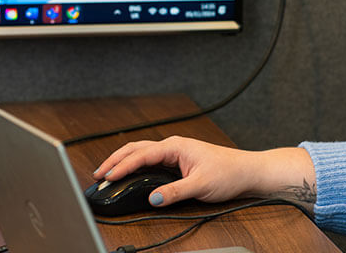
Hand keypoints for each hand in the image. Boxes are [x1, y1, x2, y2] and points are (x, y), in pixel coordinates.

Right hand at [91, 136, 317, 210]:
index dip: (121, 166)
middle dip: (114, 160)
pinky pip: (150, 159)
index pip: (141, 155)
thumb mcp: (200, 185)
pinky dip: (135, 164)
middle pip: (135, 149)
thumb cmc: (229, 173)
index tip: (107, 177)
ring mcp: (174, 151)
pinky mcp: (177, 160)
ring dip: (123, 160)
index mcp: (175, 146)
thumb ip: (174, 192)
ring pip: (141, 152)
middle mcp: (172, 146)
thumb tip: (152, 198)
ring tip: (106, 172)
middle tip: (97, 174)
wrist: (248, 171)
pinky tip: (128, 172)